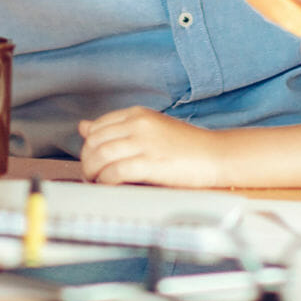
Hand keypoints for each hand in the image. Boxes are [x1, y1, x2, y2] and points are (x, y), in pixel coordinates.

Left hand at [79, 107, 229, 187]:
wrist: (216, 155)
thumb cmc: (187, 145)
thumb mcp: (150, 127)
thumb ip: (117, 127)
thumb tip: (84, 126)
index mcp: (137, 114)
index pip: (97, 127)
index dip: (89, 147)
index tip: (93, 160)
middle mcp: (138, 124)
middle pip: (94, 142)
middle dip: (87, 161)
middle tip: (92, 175)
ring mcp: (144, 143)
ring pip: (100, 156)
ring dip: (93, 173)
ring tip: (98, 182)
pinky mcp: (150, 163)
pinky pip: (115, 172)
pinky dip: (106, 181)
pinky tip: (110, 186)